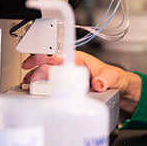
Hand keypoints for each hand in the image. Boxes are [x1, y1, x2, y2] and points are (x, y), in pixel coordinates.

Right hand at [22, 50, 142, 112]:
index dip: (46, 57)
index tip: (37, 62)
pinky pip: (51, 82)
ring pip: (47, 71)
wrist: (120, 90)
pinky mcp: (67, 85)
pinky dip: (41, 84)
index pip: (59, 55)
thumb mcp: (113, 77)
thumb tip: (98, 83)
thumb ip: (106, 80)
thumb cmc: (115, 79)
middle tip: (26, 71)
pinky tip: (34, 88)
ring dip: (35, 74)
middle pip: (49, 61)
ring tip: (26, 80)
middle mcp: (72, 65)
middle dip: (35, 64)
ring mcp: (68, 75)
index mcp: (80, 59)